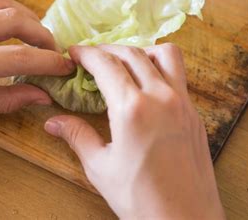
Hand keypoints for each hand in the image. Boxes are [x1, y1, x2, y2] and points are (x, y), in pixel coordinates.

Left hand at [0, 0, 74, 139]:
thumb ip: (3, 100)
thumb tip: (41, 95)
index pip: (16, 58)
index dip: (47, 62)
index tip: (65, 66)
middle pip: (11, 18)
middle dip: (41, 33)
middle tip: (52, 49)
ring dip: (22, 14)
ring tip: (33, 34)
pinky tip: (5, 21)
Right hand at [44, 44, 224, 218]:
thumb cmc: (140, 199)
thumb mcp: (100, 167)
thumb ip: (76, 136)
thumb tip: (52, 122)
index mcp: (132, 109)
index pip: (106, 65)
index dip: (86, 53)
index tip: (73, 52)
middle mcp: (161, 97)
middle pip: (132, 53)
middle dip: (107, 49)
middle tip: (91, 57)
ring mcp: (183, 103)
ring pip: (164, 54)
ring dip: (140, 51)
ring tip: (123, 64)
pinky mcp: (195, 113)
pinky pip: (179, 74)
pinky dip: (159, 67)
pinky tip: (146, 85)